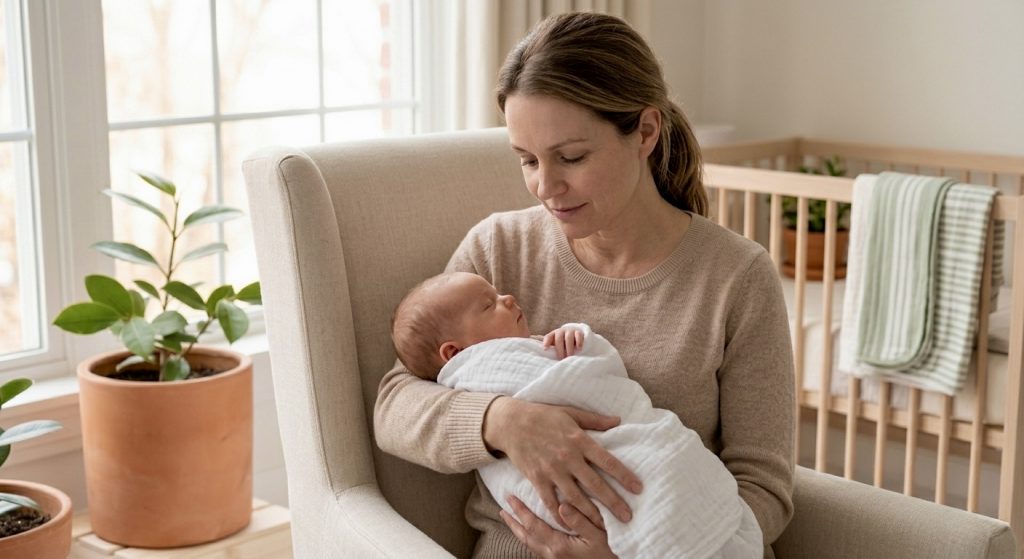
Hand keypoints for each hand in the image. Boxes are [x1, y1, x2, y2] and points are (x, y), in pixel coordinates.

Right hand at [483, 397, 642, 529]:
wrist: (511, 423)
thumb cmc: (543, 415)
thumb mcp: (570, 412)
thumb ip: (595, 420)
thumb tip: (618, 420)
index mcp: (579, 440)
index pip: (607, 461)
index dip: (624, 475)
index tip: (638, 488)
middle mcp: (567, 457)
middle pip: (595, 484)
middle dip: (613, 502)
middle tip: (628, 516)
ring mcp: (552, 470)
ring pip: (575, 497)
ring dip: (591, 513)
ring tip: (605, 527)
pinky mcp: (537, 478)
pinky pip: (550, 501)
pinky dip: (560, 515)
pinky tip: (571, 525)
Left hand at [500, 495, 616, 558]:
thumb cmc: (609, 554)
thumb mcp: (599, 535)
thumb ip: (580, 520)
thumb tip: (561, 505)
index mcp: (558, 546)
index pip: (533, 526)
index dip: (520, 511)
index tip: (510, 498)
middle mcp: (552, 554)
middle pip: (526, 537)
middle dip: (513, 522)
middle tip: (503, 509)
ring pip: (530, 544)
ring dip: (519, 531)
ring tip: (512, 520)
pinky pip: (537, 549)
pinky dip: (530, 538)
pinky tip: (532, 534)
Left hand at [543, 327, 584, 358]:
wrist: (575, 335)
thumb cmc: (563, 342)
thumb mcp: (555, 344)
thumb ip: (548, 346)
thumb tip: (537, 345)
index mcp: (553, 334)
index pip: (548, 337)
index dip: (546, 342)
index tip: (545, 349)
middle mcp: (561, 331)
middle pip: (559, 339)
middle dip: (560, 349)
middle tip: (562, 358)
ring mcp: (570, 331)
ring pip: (568, 337)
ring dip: (569, 347)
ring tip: (570, 356)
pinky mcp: (579, 332)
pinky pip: (578, 336)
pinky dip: (579, 342)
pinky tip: (578, 349)